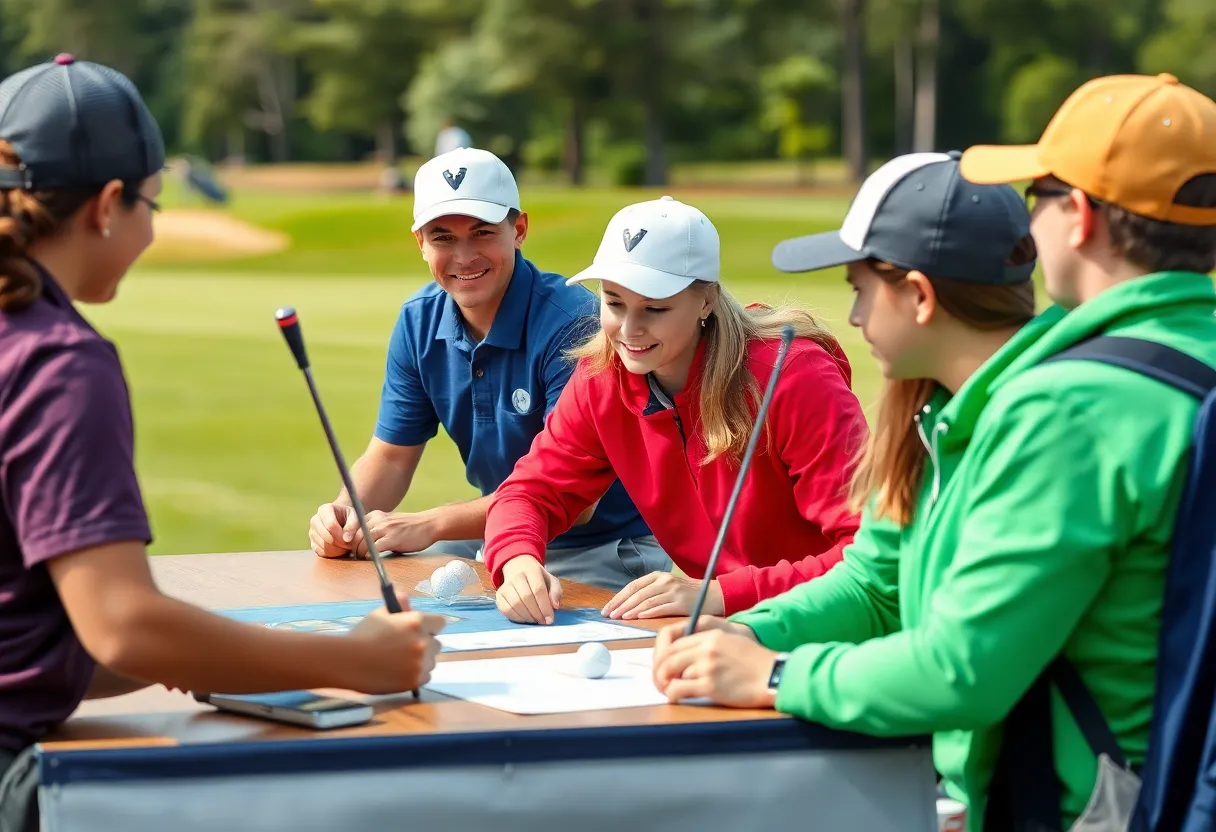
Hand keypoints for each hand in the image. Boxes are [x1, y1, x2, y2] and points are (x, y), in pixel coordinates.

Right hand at [309, 502, 359, 558]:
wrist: (343, 521)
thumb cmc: (349, 517)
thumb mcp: (355, 517)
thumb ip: (352, 526)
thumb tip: (346, 539)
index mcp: (325, 509)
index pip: (330, 525)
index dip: (340, 535)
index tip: (348, 539)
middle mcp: (315, 519)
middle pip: (324, 535)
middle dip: (338, 543)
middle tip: (348, 545)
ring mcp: (312, 531)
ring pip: (321, 544)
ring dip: (335, 549)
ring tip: (345, 546)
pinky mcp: (312, 542)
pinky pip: (320, 551)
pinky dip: (331, 553)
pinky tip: (339, 550)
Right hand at [346, 591, 446, 693]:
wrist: (348, 662)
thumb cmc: (362, 635)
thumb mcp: (380, 613)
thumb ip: (399, 605)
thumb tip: (407, 600)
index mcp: (417, 622)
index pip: (440, 623)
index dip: (431, 627)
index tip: (422, 631)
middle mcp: (423, 642)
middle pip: (437, 644)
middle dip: (425, 645)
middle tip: (406, 648)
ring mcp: (420, 663)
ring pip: (431, 662)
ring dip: (421, 662)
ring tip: (400, 662)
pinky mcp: (415, 681)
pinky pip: (425, 677)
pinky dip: (416, 676)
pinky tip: (399, 672)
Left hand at [351, 510, 438, 558]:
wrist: (429, 524)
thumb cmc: (411, 526)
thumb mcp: (390, 522)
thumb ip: (377, 528)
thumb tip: (363, 542)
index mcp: (376, 515)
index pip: (354, 527)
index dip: (351, 539)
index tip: (353, 548)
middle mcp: (378, 520)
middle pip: (356, 535)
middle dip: (353, 548)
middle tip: (355, 556)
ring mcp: (385, 529)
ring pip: (362, 543)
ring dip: (360, 553)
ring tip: (362, 559)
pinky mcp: (392, 539)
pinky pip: (374, 549)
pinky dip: (370, 556)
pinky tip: (372, 559)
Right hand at [496, 555, 561, 624]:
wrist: (518, 568)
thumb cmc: (537, 577)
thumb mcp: (550, 580)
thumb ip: (556, 592)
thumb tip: (555, 606)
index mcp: (532, 570)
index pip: (538, 589)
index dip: (545, 607)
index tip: (550, 619)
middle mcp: (517, 576)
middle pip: (526, 598)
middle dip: (537, 613)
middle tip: (543, 621)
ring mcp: (506, 585)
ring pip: (515, 605)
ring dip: (527, 617)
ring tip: (535, 620)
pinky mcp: (499, 595)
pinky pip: (506, 610)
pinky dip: (517, 618)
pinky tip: (525, 618)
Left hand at [602, 572, 722, 619]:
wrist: (714, 594)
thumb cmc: (689, 594)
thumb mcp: (668, 587)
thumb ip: (651, 593)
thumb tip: (628, 606)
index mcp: (658, 576)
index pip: (633, 586)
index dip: (618, 597)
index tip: (607, 608)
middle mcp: (664, 581)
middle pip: (637, 593)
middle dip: (620, 604)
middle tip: (609, 615)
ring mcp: (673, 591)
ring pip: (646, 600)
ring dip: (630, 609)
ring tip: (619, 617)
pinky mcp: (681, 602)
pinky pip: (660, 607)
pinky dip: (647, 612)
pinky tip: (637, 617)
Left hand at [651, 622, 776, 708]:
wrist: (774, 675)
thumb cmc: (755, 662)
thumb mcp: (730, 641)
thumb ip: (707, 644)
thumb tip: (683, 655)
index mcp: (710, 635)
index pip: (671, 638)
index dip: (661, 652)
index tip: (661, 662)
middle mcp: (705, 648)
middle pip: (667, 656)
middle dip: (659, 670)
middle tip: (660, 681)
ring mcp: (707, 666)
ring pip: (670, 672)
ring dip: (666, 683)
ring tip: (669, 690)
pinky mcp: (710, 685)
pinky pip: (679, 689)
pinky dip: (672, 694)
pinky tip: (675, 697)